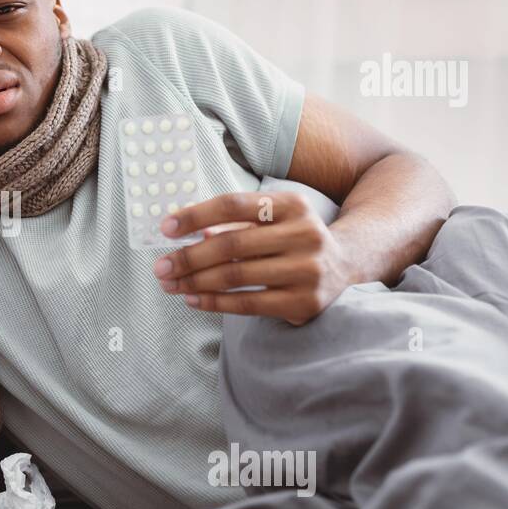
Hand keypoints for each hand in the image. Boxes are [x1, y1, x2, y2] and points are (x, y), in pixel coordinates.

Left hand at [151, 191, 356, 324]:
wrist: (347, 264)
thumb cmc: (292, 238)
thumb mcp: (272, 219)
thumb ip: (234, 222)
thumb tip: (189, 230)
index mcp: (293, 205)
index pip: (234, 205)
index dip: (196, 215)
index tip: (165, 228)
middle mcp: (305, 234)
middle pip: (231, 245)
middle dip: (189, 257)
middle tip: (160, 266)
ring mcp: (307, 270)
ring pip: (236, 276)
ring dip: (195, 281)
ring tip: (170, 284)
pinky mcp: (304, 302)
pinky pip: (248, 304)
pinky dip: (214, 302)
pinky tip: (192, 299)